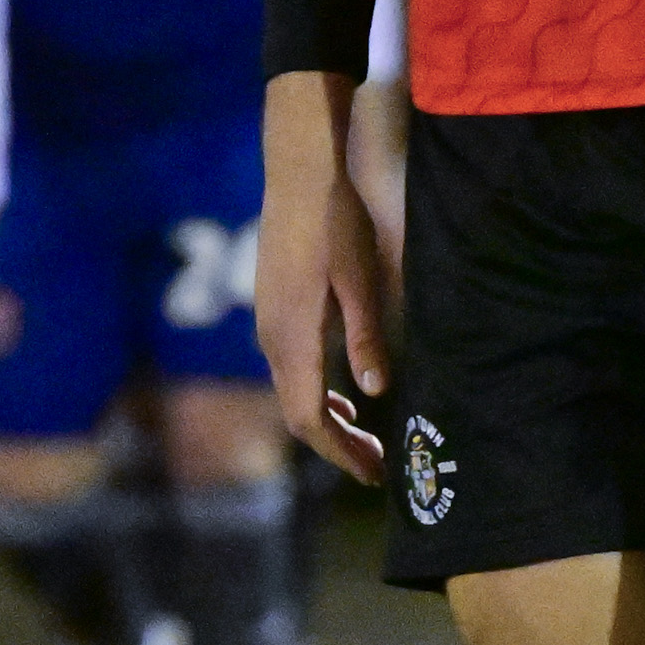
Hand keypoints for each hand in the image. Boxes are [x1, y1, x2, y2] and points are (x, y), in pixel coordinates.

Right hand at [256, 72, 395, 483]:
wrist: (299, 169)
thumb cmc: (336, 219)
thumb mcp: (359, 277)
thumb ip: (365, 334)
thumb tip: (375, 391)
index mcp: (294, 336)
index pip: (309, 418)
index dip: (340, 453)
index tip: (373, 474)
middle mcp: (272, 336)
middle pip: (298, 413)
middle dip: (337, 447)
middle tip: (377, 469)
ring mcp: (267, 322)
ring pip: (293, 392)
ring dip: (328, 422)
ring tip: (367, 440)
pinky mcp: (273, 308)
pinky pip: (290, 368)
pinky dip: (317, 393)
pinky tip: (346, 393)